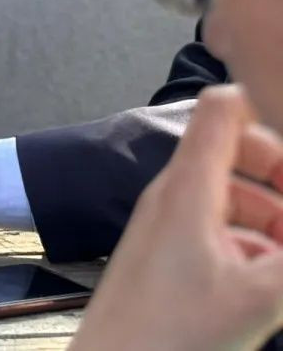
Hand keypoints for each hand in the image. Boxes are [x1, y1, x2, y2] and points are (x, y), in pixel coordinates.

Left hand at [71, 85, 282, 350]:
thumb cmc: (172, 337)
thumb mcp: (258, 297)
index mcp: (189, 187)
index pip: (223, 109)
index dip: (265, 112)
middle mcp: (173, 195)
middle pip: (235, 152)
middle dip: (281, 177)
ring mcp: (167, 224)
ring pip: (230, 196)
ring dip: (272, 218)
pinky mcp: (166, 256)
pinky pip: (216, 230)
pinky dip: (251, 245)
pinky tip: (268, 282)